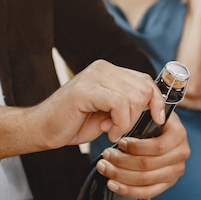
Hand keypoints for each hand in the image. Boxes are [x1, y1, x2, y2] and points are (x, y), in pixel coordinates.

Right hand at [0, 60, 165, 163]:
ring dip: (128, 122)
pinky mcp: (86, 89)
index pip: (146, 80)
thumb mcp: (109, 113)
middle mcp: (103, 69)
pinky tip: (109, 131)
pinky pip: (120, 104)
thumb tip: (154, 108)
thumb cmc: (74, 123)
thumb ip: (127, 105)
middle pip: (143, 87)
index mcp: (109, 72)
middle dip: (140, 114)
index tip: (158, 119)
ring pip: (133, 97)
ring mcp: (94, 76)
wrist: (42, 129)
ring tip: (113, 131)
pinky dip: (120, 123)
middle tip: (124, 128)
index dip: (156, 101)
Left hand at [95, 113, 189, 198]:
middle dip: (122, 161)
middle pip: (148, 164)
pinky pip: (147, 192)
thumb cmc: (151, 120)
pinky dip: (127, 190)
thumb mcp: (148, 110)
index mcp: (179, 134)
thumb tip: (121, 120)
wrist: (161, 133)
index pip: (157, 147)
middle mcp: (181, 154)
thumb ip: (141, 110)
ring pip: (145, 180)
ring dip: (120, 175)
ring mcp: (175, 171)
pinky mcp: (168, 184)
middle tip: (105, 155)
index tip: (119, 142)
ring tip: (104, 167)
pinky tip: (113, 184)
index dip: (136, 147)